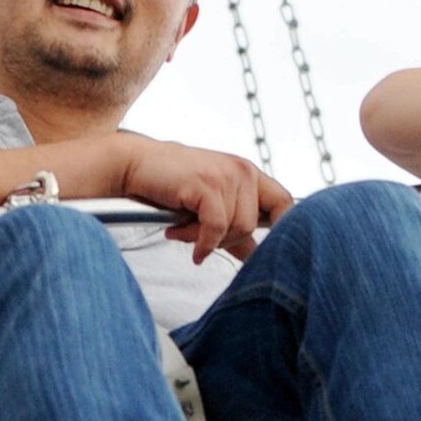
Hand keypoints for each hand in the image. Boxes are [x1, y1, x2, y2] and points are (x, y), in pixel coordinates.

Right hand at [122, 137, 294, 263]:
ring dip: (206, 239)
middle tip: (201, 239)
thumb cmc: (170, 183)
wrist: (136, 165)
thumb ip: (233, 228)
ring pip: (235, 228)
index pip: (283, 202)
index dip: (284, 227)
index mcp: (248, 173)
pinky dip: (201, 242)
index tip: (274, 250)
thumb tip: (254, 255)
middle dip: (226, 241)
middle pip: (253, 225)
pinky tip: (183, 239)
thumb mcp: (209, 204)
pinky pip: (215, 228)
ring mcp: (226, 175)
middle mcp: (242, 171)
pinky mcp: (207, 185)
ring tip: (184, 230)